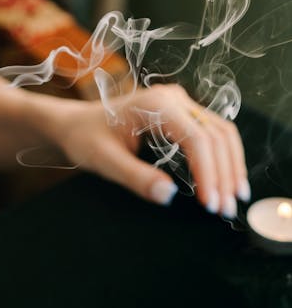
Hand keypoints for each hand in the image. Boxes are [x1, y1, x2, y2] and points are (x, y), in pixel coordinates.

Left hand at [55, 84, 248, 215]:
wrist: (75, 125)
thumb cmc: (84, 138)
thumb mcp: (103, 161)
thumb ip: (135, 177)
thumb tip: (169, 194)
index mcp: (155, 104)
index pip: (197, 138)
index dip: (209, 172)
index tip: (210, 203)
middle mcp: (173, 99)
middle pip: (216, 135)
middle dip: (225, 174)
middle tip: (227, 209)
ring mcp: (180, 104)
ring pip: (221, 133)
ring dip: (231, 167)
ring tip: (233, 199)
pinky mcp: (182, 115)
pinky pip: (213, 134)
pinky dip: (223, 159)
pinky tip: (225, 182)